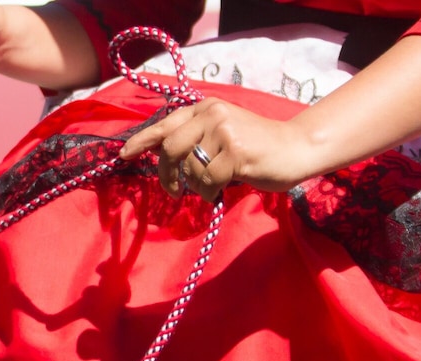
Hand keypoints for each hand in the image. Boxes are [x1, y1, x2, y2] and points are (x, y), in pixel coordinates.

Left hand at [118, 99, 322, 199]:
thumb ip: (194, 139)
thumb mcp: (222, 134)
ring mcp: (224, 132)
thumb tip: (159, 155)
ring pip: (190, 169)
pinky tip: (223, 188)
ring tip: (215, 184)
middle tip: (172, 191)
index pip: (165, 124)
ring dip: (198, 186)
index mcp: (206, 108)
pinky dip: (210, 192)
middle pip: (170, 148)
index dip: (142, 140)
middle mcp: (212, 115)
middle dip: (166, 174)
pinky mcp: (235, 153)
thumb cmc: (257, 147)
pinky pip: (207, 181)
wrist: (296, 148)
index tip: (124, 155)